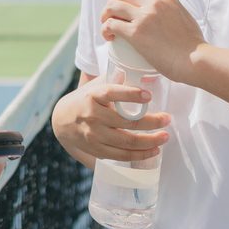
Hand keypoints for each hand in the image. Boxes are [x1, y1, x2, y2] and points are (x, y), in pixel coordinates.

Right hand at [51, 81, 168, 163]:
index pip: (112, 93)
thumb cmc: (85, 100)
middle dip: (151, 122)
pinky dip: (140, 154)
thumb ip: (114, 80)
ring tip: (165, 136)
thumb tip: (140, 73)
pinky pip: (122, 155)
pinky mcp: (97, 150)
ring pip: (127, 142)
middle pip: (127, 122)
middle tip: (167, 119)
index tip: (148, 95)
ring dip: (150, 141)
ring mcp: (94, 135)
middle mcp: (92, 116)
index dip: (130, 94)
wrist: (61, 121)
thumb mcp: (94, 86)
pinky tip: (153, 150)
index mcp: (92, 96)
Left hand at [103, 0, 205, 82]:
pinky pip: (111, 24)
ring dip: (106, 15)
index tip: (126, 6)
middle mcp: (154, 3)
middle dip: (113, 2)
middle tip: (111, 15)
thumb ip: (173, 11)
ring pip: (113, 6)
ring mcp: (144, 16)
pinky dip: (105, 29)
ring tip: (106, 25)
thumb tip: (165, 15)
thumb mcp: (185, 17)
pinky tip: (108, 37)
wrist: (195, 60)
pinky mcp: (135, 33)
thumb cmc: (193, 46)